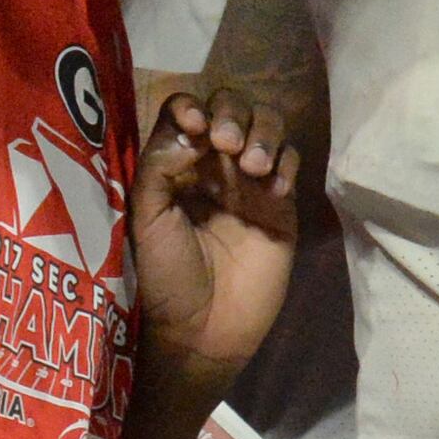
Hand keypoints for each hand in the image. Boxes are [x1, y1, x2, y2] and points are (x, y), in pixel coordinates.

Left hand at [131, 89, 303, 396]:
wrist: (203, 331)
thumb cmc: (166, 276)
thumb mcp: (147, 219)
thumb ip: (160, 166)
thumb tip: (194, 127)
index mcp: (177, 165)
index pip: (186, 112)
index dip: (192, 107)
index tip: (195, 125)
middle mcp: (214, 165)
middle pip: (231, 108)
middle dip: (232, 114)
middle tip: (226, 143)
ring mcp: (251, 182)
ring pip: (267, 126)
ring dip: (262, 133)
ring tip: (252, 166)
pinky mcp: (282, 204)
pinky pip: (291, 162)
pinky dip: (285, 163)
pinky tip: (273, 190)